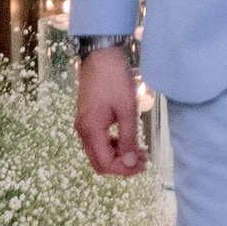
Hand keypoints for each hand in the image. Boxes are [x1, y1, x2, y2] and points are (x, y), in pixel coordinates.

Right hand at [74, 46, 148, 176]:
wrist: (100, 55)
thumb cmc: (115, 80)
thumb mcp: (127, 110)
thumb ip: (128, 138)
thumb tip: (131, 163)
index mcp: (90, 130)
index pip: (105, 164)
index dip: (124, 170)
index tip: (144, 165)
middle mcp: (82, 131)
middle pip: (99, 162)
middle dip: (121, 166)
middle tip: (143, 160)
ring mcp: (83, 124)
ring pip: (98, 152)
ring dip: (118, 155)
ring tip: (140, 151)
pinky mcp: (87, 118)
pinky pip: (98, 141)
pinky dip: (113, 145)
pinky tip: (128, 139)